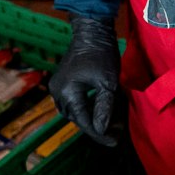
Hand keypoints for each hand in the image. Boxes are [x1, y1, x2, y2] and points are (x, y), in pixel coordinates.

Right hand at [48, 15, 120, 146]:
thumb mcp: (107, 83)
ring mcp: (57, 87)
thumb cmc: (101, 54)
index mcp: (68, 93)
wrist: (91, 32)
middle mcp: (58, 92)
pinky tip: (100, 110)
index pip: (84, 121)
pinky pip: (72, 102)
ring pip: (75, 111)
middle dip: (97, 127)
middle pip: (78, 118)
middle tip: (117, 134)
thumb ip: (104, 107)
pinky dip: (86, 108)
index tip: (114, 142)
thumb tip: (101, 129)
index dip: (99, 134)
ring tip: (112, 124)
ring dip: (92, 118)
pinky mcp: (61, 83)